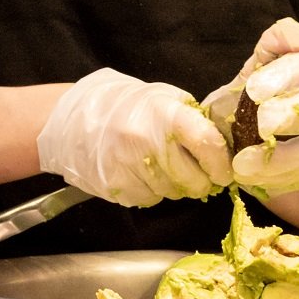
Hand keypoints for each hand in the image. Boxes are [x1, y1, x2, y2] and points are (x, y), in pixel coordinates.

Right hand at [36, 67, 231, 205]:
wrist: (73, 117)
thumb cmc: (125, 106)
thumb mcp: (162, 98)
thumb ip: (193, 119)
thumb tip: (226, 146)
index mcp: (165, 113)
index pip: (209, 144)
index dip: (221, 164)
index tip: (222, 170)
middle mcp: (148, 140)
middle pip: (195, 181)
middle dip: (199, 181)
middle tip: (191, 169)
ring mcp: (130, 165)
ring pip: (174, 194)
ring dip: (173, 186)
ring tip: (157, 164)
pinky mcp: (116, 186)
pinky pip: (149, 200)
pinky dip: (150, 191)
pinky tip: (138, 172)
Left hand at [204, 18, 298, 196]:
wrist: (280, 127)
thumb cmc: (268, 87)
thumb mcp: (265, 62)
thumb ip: (274, 44)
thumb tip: (293, 34)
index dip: (282, 78)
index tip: (254, 89)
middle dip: (289, 117)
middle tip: (260, 124)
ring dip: (279, 160)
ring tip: (242, 164)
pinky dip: (278, 180)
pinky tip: (252, 180)